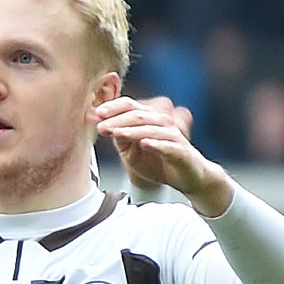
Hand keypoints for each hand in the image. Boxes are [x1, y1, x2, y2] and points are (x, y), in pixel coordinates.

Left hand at [96, 94, 229, 213]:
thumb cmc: (158, 162)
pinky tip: (145, 144)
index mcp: (149, 120)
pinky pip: (169, 145)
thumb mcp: (131, 151)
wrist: (186, 178)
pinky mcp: (182, 151)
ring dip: (133, 131)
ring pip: (152, 128)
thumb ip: (119, 138)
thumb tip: (101, 125)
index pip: (130, 105)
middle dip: (118, 120)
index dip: (114, 107)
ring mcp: (173, 136)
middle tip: (102, 127)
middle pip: (139, 115)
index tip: (97, 113)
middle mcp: (162, 123)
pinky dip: (156, 144)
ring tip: (117, 133)